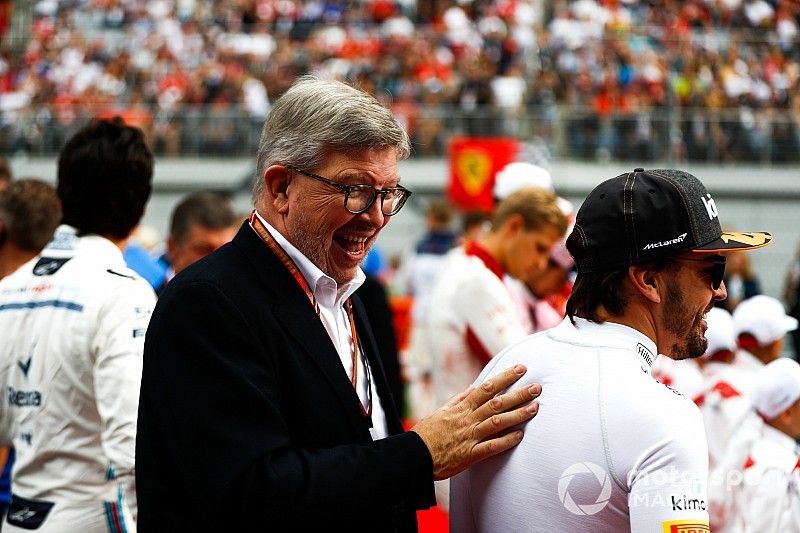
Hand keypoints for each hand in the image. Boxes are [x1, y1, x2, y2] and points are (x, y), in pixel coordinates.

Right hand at [410, 364, 539, 479]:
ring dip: (518, 414)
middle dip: (518, 394)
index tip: (520, 369)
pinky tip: (520, 436)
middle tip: (537, 387)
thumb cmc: (427, 433)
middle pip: (497, 402)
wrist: (415, 455)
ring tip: (535, 408)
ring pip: (498, 422)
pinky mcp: (471, 454)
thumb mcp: (442, 411)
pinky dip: (506, 440)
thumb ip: (460, 399)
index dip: (505, 377)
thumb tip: (474, 386)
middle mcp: (468, 419)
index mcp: (461, 407)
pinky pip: (492, 446)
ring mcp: (470, 436)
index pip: (487, 387)